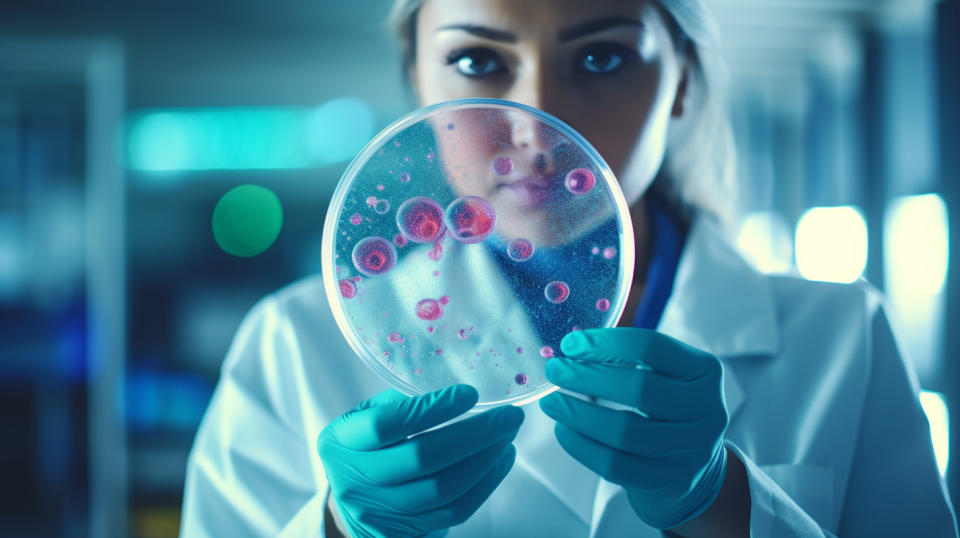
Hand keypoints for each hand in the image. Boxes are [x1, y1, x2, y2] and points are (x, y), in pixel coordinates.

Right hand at [318, 384, 522, 537]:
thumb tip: (454, 385)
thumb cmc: (365, 446)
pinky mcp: (409, 529)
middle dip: (474, 435)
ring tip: (509, 435)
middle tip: (509, 416)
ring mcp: (383, 510)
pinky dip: (486, 483)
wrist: (352, 502)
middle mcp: (356, 480)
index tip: (469, 394)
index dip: (431, 409)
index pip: (386, 425)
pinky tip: (501, 459)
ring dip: (486, 459)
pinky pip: (456, 509)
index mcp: (341, 441)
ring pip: (445, 488)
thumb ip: (399, 401)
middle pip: (422, 459)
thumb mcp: (365, 417)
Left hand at [539, 328, 727, 529]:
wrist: (696, 470)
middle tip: (556, 371)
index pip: (651, 347)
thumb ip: (631, 359)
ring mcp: (688, 449)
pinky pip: (614, 464)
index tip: (570, 344)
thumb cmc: (670, 410)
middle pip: (637, 388)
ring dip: (577, 413)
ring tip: (551, 402)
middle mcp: (705, 409)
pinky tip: (563, 430)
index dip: (604, 344)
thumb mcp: (670, 377)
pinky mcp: (666, 481)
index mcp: (704, 371)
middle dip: (586, 377)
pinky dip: (581, 445)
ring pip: (623, 431)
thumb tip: (572, 349)